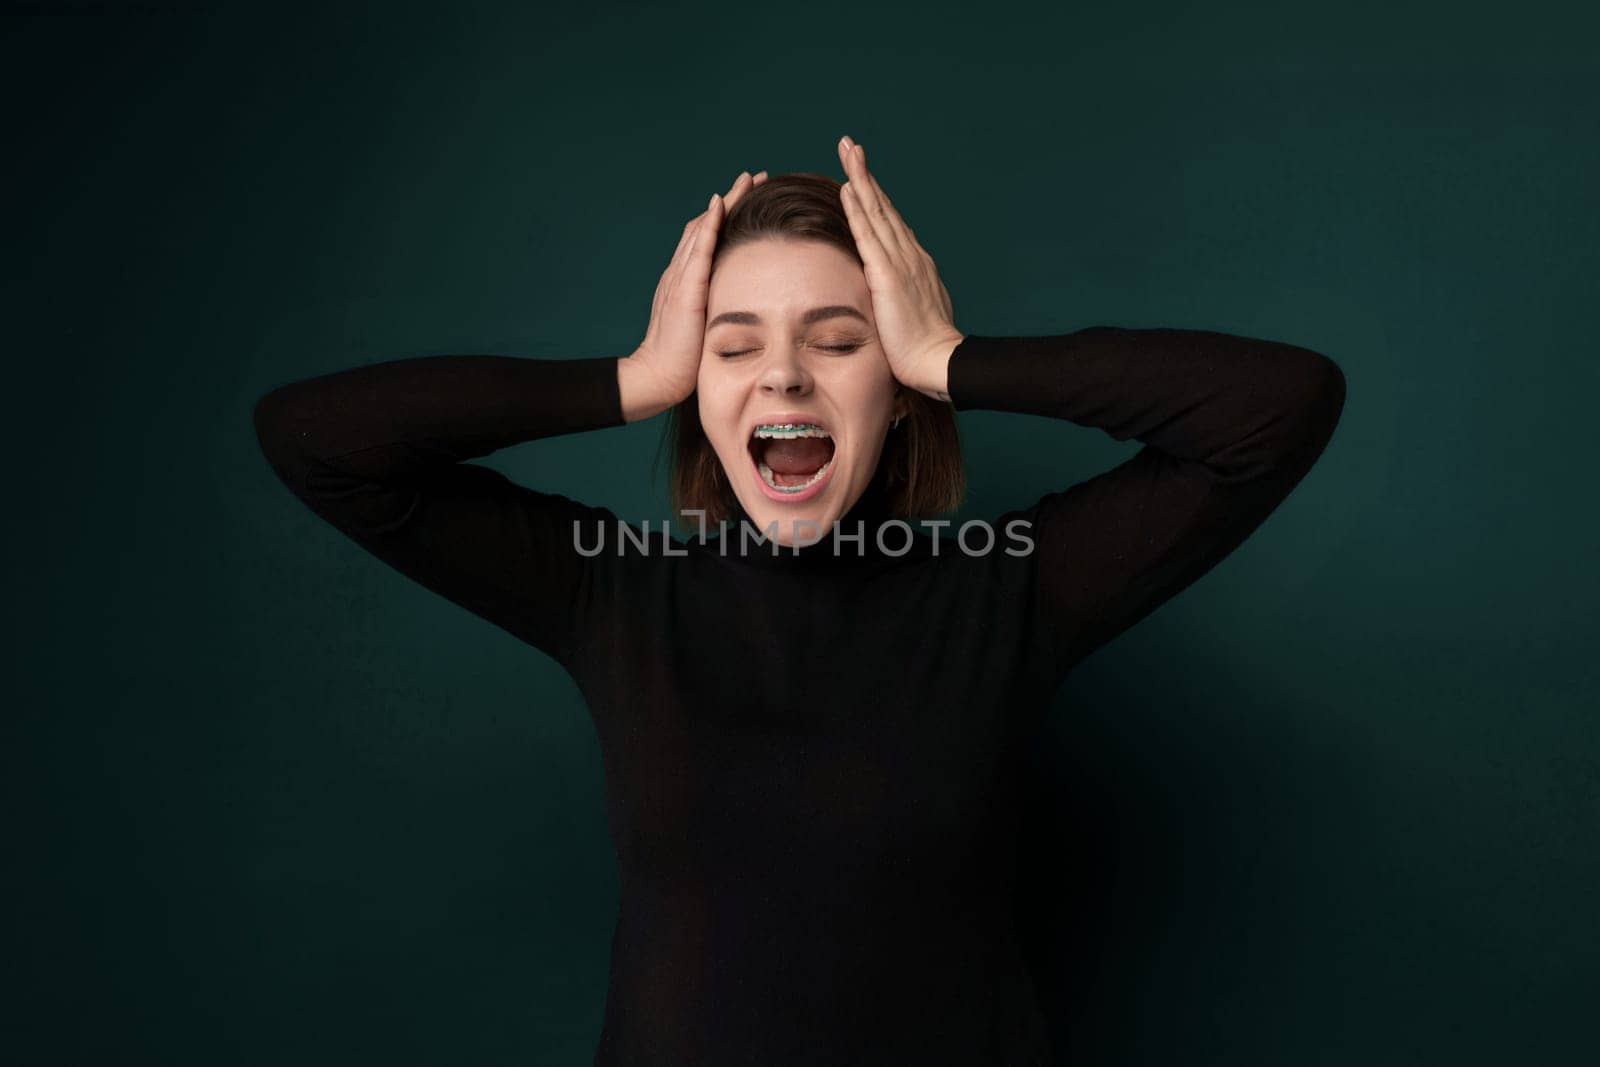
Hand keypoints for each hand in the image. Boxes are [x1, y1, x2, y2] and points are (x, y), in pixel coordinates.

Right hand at [627, 170, 768, 409]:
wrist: (658, 376)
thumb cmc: (684, 359)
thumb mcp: (704, 324)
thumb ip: (716, 306)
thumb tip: (741, 302)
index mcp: (687, 280)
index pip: (708, 238)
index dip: (728, 215)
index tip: (752, 196)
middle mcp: (681, 271)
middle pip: (707, 225)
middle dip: (732, 199)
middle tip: (756, 176)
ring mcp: (680, 278)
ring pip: (704, 228)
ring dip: (727, 202)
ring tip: (748, 180)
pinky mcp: (684, 290)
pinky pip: (698, 250)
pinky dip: (709, 226)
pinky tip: (721, 205)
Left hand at [835, 135, 962, 398]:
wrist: (939, 362)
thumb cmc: (924, 350)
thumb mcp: (908, 316)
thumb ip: (896, 300)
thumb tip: (884, 299)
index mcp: (912, 264)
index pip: (888, 223)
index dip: (873, 196)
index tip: (858, 174)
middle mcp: (909, 255)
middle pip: (882, 206)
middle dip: (865, 174)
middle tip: (849, 145)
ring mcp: (900, 262)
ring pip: (876, 211)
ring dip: (861, 179)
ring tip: (848, 152)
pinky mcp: (888, 276)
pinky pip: (869, 236)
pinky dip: (859, 209)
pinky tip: (848, 189)